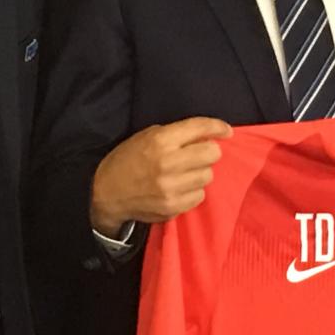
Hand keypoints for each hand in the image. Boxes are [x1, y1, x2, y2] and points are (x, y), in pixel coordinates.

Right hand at [90, 117, 230, 235]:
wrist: (107, 192)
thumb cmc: (129, 158)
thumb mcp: (148, 136)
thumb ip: (177, 134)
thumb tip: (209, 134)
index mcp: (161, 140)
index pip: (200, 128)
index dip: (218, 127)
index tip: (226, 131)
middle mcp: (168, 163)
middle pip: (212, 154)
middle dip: (208, 152)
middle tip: (198, 154)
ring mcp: (171, 188)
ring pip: (208, 176)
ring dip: (200, 172)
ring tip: (185, 172)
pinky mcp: (173, 207)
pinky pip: (199, 196)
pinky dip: (193, 190)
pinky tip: (180, 187)